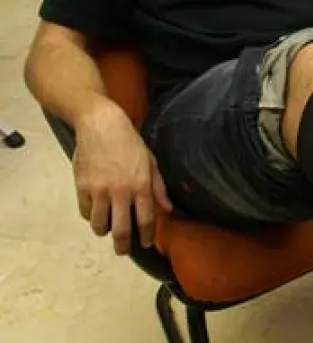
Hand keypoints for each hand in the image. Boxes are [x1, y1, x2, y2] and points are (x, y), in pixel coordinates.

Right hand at [74, 104, 172, 254]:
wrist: (101, 125)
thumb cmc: (130, 143)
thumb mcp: (151, 162)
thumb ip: (159, 188)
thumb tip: (168, 210)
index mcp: (141, 186)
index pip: (146, 220)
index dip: (146, 236)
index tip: (145, 244)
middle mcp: (120, 191)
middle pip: (121, 229)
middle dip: (123, 245)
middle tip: (123, 251)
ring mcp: (99, 190)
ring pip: (99, 224)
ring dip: (104, 231)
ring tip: (108, 230)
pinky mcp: (81, 187)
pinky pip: (85, 212)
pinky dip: (90, 216)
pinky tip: (95, 213)